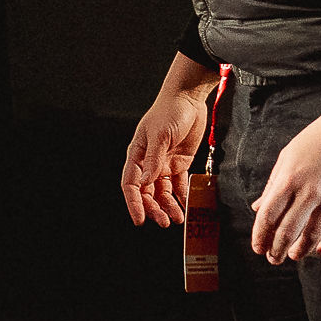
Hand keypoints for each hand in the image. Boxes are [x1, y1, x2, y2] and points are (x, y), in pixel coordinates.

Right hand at [122, 90, 212, 226]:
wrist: (189, 99)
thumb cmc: (169, 112)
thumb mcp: (160, 135)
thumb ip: (154, 160)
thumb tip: (144, 183)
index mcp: (136, 155)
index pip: (131, 184)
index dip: (134, 203)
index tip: (140, 220)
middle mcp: (148, 162)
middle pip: (147, 192)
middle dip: (154, 208)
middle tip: (164, 222)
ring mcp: (164, 164)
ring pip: (163, 192)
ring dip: (169, 206)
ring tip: (178, 218)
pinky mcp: (180, 163)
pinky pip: (179, 185)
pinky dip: (182, 197)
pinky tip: (187, 207)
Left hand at [249, 111, 320, 263]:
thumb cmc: (316, 140)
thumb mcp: (287, 157)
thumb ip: (273, 185)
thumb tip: (259, 209)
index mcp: (289, 179)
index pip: (268, 216)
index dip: (261, 236)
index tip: (258, 248)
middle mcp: (310, 191)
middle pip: (289, 231)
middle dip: (277, 249)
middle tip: (274, 258)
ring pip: (313, 235)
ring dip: (301, 250)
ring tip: (295, 255)